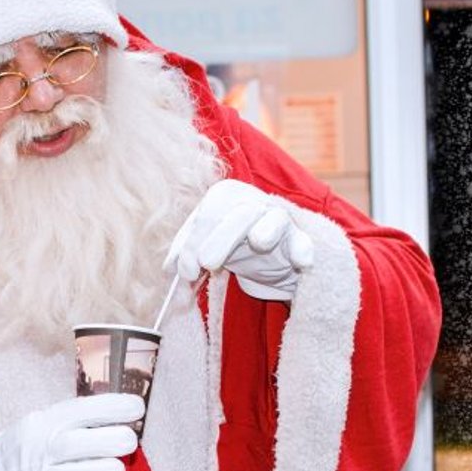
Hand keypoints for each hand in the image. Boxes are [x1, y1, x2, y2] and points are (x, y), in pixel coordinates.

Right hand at [0, 393, 143, 470]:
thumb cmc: (27, 450)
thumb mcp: (41, 423)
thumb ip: (76, 419)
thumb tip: (125, 412)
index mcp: (43, 423)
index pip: (80, 410)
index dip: (113, 407)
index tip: (137, 408)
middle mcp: (42, 451)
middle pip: (79, 443)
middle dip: (113, 440)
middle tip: (128, 441)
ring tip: (116, 469)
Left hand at [165, 179, 314, 301]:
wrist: (268, 258)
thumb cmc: (230, 246)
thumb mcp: (203, 250)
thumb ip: (184, 260)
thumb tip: (169, 272)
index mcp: (223, 197)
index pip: (206, 217)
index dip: (193, 244)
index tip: (186, 273)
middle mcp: (252, 201)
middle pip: (237, 215)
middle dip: (220, 239)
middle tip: (207, 264)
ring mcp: (277, 219)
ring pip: (272, 219)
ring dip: (265, 230)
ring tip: (259, 242)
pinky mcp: (298, 238)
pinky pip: (302, 241)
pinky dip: (302, 249)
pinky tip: (301, 260)